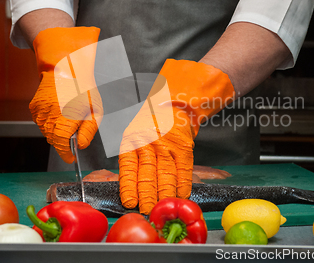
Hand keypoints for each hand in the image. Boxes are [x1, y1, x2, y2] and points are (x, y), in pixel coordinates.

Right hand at [30, 27, 102, 162]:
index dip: (65, 153)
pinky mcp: (33, 107)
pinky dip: (49, 122)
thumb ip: (88, 131)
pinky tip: (58, 111)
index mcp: (66, 116)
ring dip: (56, 131)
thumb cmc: (84, 89)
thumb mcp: (95, 111)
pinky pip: (41, 122)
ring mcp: (39, 111)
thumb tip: (80, 146)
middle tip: (73, 133)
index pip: (61, 143)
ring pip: (46, 132)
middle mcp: (49, 115)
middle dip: (63, 142)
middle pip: (53, 139)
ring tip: (66, 117)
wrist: (66, 69)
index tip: (71, 158)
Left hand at [119, 59, 234, 213]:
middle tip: (147, 210)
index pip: (129, 167)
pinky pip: (184, 170)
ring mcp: (168, 146)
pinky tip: (181, 195)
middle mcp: (149, 143)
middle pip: (148, 174)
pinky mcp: (184, 148)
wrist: (171, 103)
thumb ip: (130, 157)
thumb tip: (129, 188)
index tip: (130, 202)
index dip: (130, 186)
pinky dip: (183, 184)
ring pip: (166, 174)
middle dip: (147, 195)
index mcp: (131, 140)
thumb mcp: (130, 133)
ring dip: (164, 194)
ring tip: (161, 207)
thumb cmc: (147, 122)